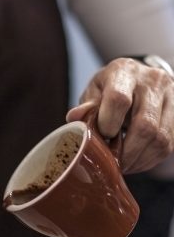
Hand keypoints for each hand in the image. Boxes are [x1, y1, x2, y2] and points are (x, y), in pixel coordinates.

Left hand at [67, 58, 173, 172]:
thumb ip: (87, 106)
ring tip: (124, 165)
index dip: (108, 124)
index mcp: (124, 71)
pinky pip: (168, 146)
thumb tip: (73, 118)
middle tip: (113, 163)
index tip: (102, 136)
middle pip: (145, 125)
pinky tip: (136, 161)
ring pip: (160, 139)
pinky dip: (149, 160)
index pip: (119, 100)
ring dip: (138, 160)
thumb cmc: (110, 88)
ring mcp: (170, 96)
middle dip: (126, 152)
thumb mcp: (94, 92)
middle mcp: (152, 80)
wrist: (138, 80)